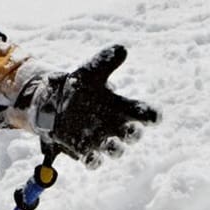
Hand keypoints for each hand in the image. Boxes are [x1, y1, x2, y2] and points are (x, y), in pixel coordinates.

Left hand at [30, 45, 158, 165]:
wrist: (53, 102)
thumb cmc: (79, 87)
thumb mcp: (89, 72)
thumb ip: (105, 62)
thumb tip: (122, 48)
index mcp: (120, 107)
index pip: (141, 112)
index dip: (151, 115)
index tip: (155, 117)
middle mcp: (114, 126)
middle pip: (132, 134)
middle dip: (134, 134)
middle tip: (133, 131)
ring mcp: (100, 139)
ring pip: (115, 149)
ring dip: (116, 149)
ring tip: (113, 145)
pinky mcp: (84, 149)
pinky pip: (92, 160)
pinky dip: (93, 161)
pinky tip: (91, 158)